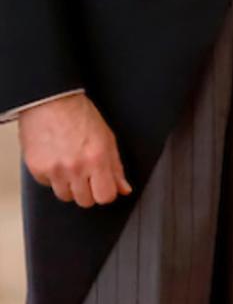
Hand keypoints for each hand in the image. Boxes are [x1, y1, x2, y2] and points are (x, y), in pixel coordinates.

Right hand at [18, 93, 131, 207]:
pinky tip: (57, 160)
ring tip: (72, 165)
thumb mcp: (107, 138)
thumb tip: (123, 188)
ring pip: (65, 197)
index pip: (105, 196)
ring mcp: (55, 171)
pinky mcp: (37, 170)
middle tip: (88, 174)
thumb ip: (116, 166)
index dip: (107, 193)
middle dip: (89, 190)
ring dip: (70, 186)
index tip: (105, 187)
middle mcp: (76, 167)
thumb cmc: (80, 115)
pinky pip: (48, 185)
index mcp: (97, 158)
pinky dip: (53, 177)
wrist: (51, 102)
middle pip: (85, 201)